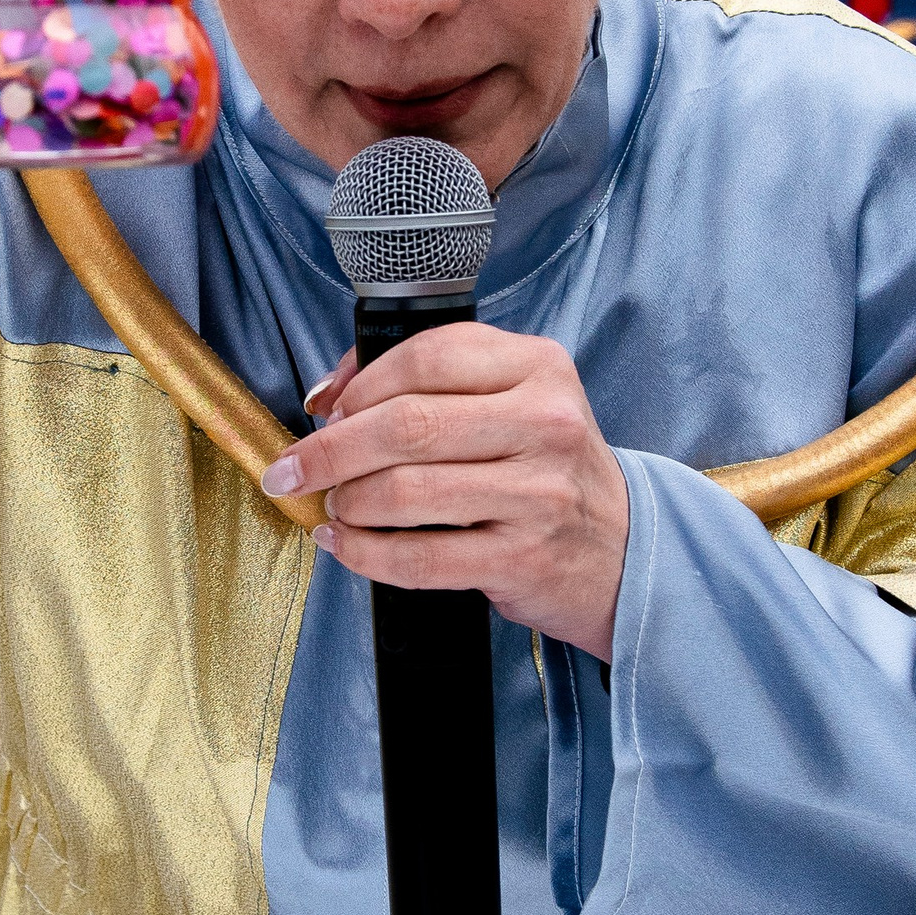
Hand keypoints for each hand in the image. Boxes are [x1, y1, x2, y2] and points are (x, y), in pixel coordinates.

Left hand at [262, 326, 630, 661]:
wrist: (622, 548)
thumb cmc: (546, 469)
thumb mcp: (513, 400)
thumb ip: (431, 381)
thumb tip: (331, 394)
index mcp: (539, 367)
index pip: (428, 357)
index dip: (359, 385)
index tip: (324, 410)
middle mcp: (546, 423)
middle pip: (408, 425)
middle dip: (330, 450)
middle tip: (293, 468)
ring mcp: (539, 493)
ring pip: (407, 492)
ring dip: (347, 502)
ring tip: (333, 506)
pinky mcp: (523, 557)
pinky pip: (419, 557)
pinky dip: (365, 554)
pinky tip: (344, 545)